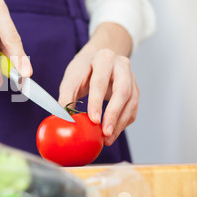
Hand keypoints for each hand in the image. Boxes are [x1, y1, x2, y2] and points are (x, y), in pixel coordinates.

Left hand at [58, 23, 138, 145]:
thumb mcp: (71, 78)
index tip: (93, 120)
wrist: (98, 59)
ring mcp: (131, 78)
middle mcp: (121, 66)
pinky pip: (133, 108)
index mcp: (103, 59)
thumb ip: (66, 97)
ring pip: (131, 102)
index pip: (100, 82)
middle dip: (113, 115)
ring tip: (108, 138)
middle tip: (104, 132)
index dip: (97, 102)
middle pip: (122, 92)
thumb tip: (62, 118)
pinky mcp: (135, 90)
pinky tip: (112, 132)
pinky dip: (123, 122)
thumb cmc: (83, 69)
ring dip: (119, 122)